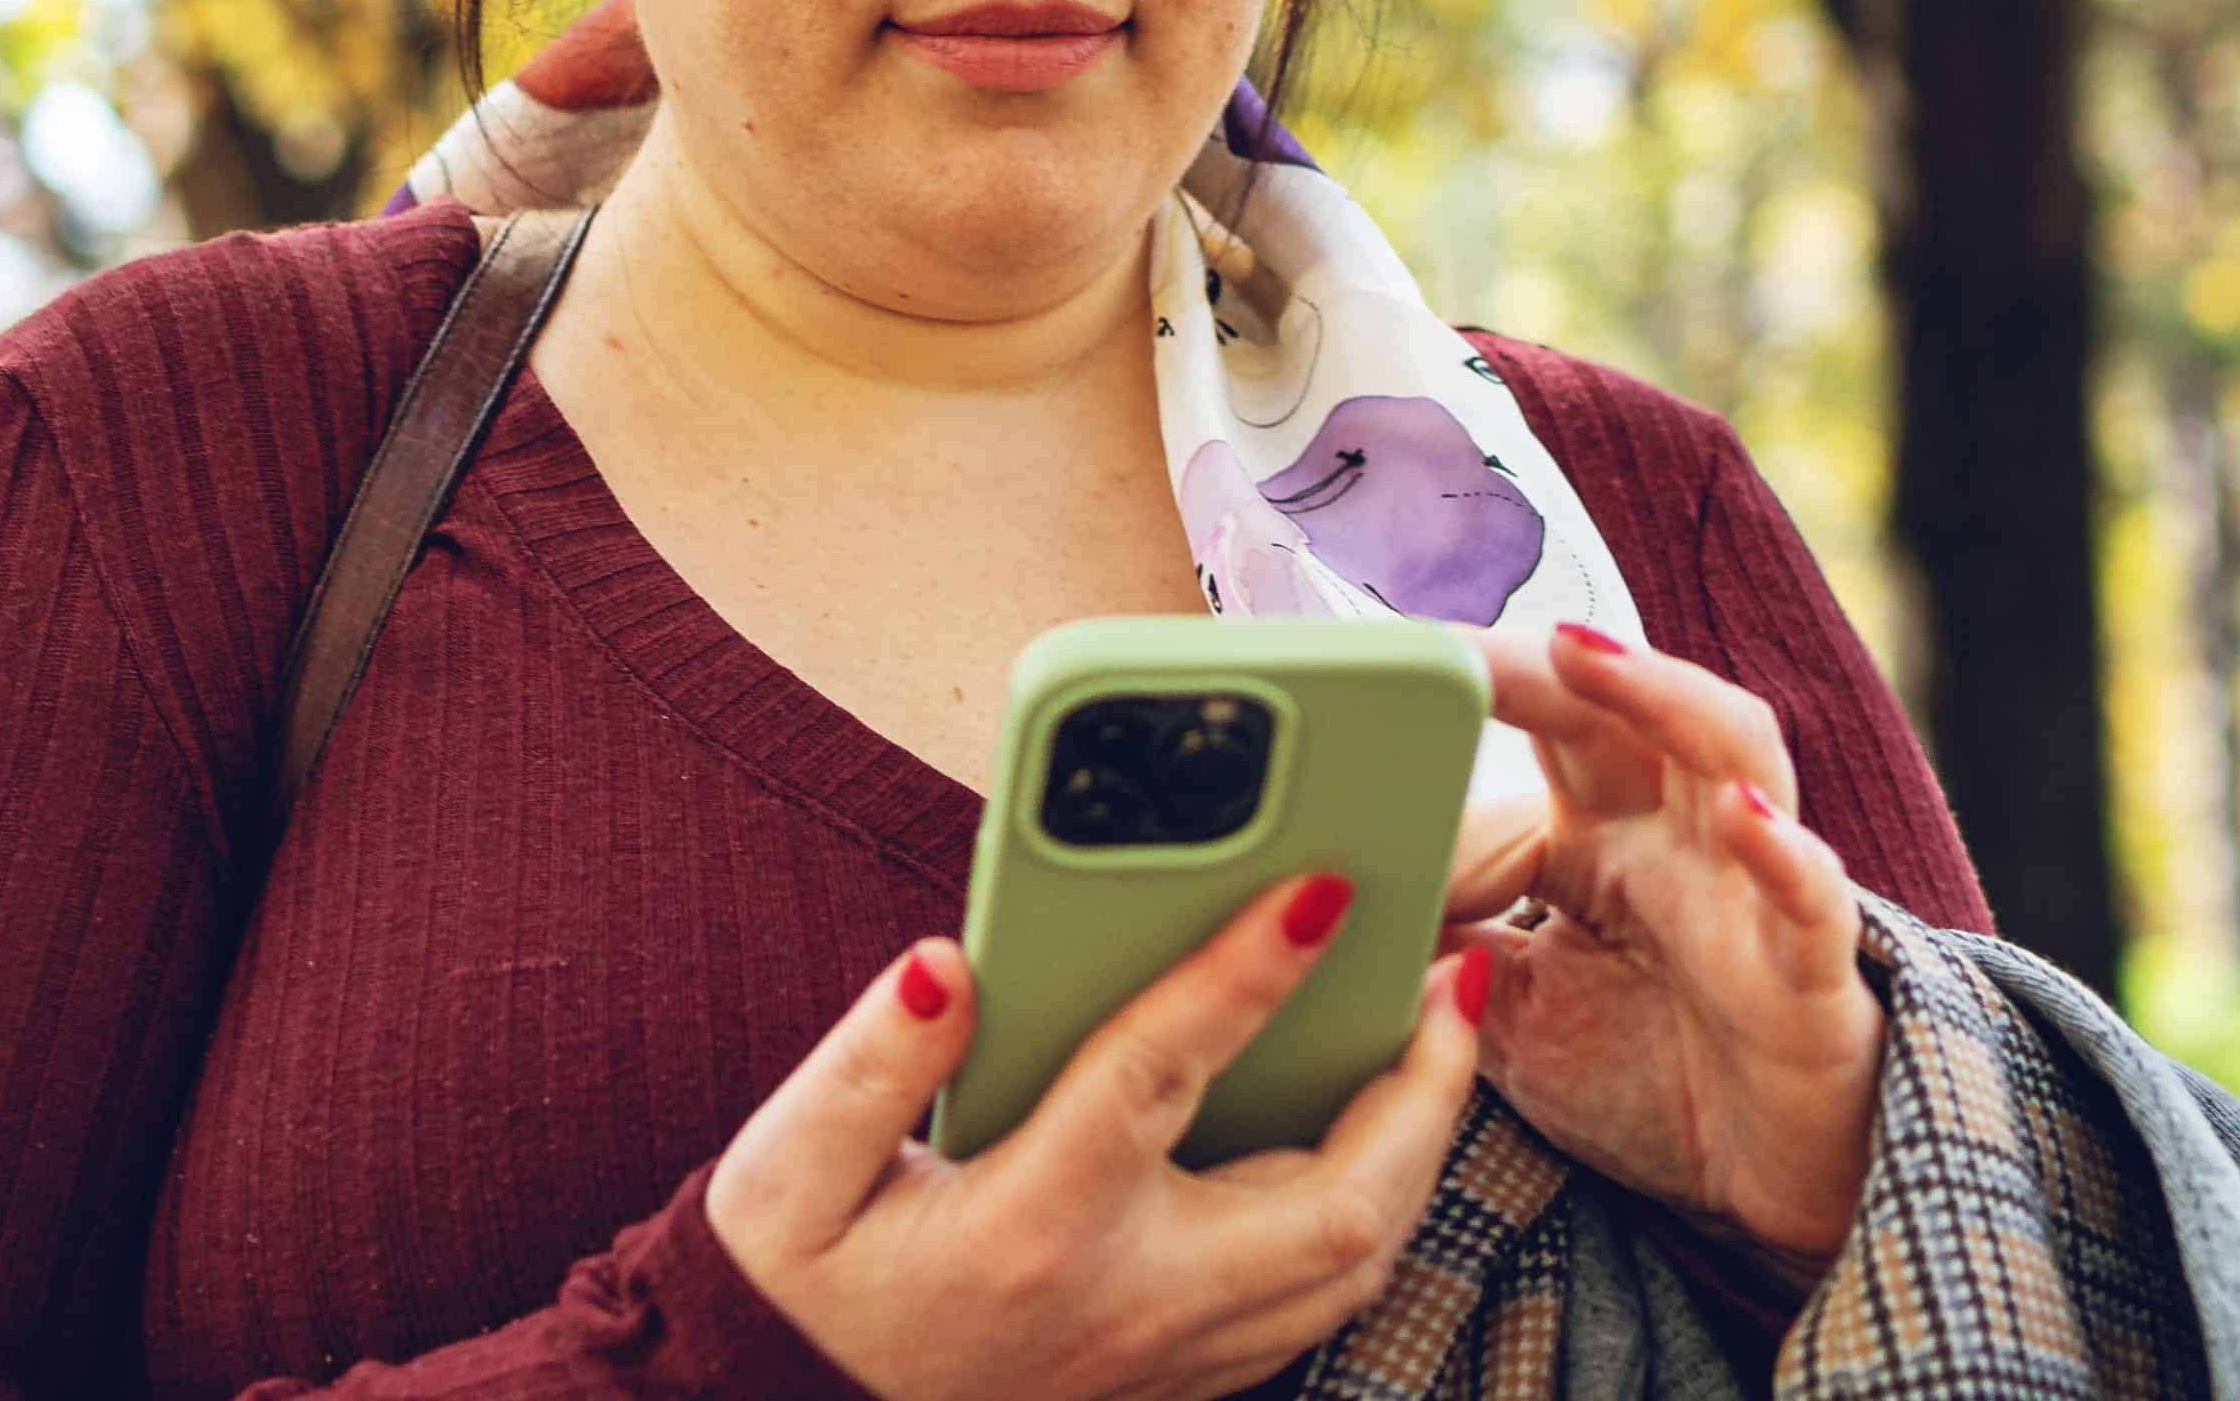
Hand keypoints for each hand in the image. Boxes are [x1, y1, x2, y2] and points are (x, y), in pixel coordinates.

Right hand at [704, 872, 1494, 1400]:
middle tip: (1452, 974)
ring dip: (1418, 1150)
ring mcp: (1172, 1353)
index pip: (1159, 1078)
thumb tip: (949, 966)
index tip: (1321, 888)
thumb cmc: (803, 1288)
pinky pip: (1327, 1300)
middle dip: (1421, 1090)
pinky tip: (1378, 1133)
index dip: (1245, 975)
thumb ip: (864, 1066)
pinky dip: (1378, 1209)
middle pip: (1336, 1205)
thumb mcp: (786, 1178)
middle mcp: (1128, 1299)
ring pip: (1359, 1265)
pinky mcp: (1189, 1377)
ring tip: (1436, 1036)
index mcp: (1030, 1226)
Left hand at [1435, 621, 1881, 1265]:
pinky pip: (1811, 903)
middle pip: (1627, 712)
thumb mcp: (1504, 1016)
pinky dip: (1787, 857)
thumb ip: (1436, 951)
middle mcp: (1683, 840)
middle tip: (1458, 643)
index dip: (1479, 686)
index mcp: (1604, 841)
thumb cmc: (1646, 1078)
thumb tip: (1329, 898)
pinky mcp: (1811, 976)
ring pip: (1733, 754)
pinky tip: (1748, 823)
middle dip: (1549, 662)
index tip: (1386, 661)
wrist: (1761, 1190)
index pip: (1544, 733)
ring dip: (1662, 695)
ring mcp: (1753, 896)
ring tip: (1584, 655)